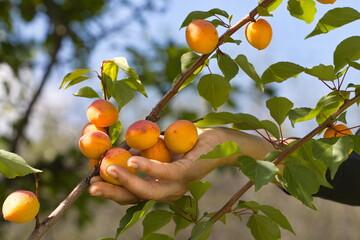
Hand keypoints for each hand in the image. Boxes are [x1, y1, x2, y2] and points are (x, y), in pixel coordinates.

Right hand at [88, 127, 229, 204]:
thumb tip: (116, 153)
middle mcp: (169, 191)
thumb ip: (140, 153)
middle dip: (113, 193)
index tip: (92, 184)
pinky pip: (163, 173)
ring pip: (148, 190)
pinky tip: (130, 160)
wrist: (218, 139)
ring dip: (126, 180)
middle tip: (92, 186)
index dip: (112, 191)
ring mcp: (178, 185)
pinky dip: (145, 167)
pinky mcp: (187, 173)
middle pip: (137, 198)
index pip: (133, 194)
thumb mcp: (157, 148)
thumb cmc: (187, 143)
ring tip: (107, 170)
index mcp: (161, 186)